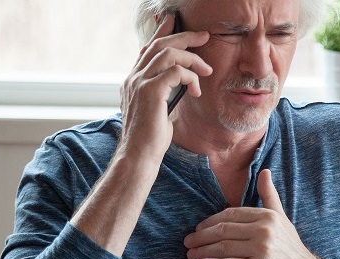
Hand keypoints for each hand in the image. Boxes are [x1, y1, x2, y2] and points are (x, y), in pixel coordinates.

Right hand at [118, 14, 211, 160]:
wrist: (140, 156)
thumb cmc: (151, 138)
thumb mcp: (159, 109)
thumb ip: (165, 92)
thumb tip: (182, 82)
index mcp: (133, 81)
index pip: (148, 49)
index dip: (163, 33)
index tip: (175, 21)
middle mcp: (133, 78)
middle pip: (159, 45)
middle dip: (184, 36)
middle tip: (204, 35)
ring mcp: (140, 83)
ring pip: (168, 54)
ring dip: (192, 58)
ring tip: (207, 70)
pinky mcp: (151, 92)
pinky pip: (176, 72)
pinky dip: (191, 77)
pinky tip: (197, 90)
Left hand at [184, 169, 325, 258]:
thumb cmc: (290, 247)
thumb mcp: (281, 218)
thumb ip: (269, 195)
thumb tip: (264, 171)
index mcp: (267, 215)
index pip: (230, 214)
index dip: (210, 221)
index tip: (198, 228)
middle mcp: (264, 230)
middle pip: (223, 230)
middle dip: (202, 236)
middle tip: (188, 241)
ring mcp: (262, 249)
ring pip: (223, 247)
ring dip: (202, 251)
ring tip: (190, 254)